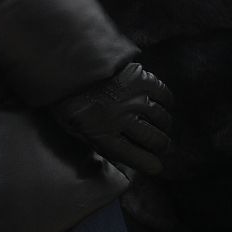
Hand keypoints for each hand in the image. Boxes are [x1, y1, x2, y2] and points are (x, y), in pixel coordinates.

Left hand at [48, 62, 174, 174]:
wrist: (64, 64)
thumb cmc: (65, 99)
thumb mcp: (73, 128)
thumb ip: (96, 143)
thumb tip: (118, 160)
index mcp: (104, 135)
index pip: (136, 157)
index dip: (150, 164)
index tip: (156, 167)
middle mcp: (123, 119)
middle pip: (155, 140)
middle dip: (161, 146)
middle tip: (161, 145)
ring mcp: (135, 98)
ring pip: (162, 119)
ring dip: (164, 125)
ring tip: (162, 126)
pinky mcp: (141, 79)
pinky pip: (165, 95)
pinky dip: (167, 102)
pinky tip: (164, 105)